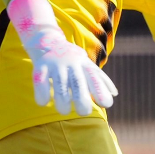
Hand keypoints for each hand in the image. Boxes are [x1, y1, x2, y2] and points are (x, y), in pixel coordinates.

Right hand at [7, 0, 116, 116]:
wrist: (48, 41)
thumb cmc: (73, 60)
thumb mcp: (87, 65)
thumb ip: (100, 79)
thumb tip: (114, 94)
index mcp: (84, 64)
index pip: (95, 77)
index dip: (101, 90)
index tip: (107, 104)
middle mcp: (71, 63)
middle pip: (78, 81)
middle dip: (82, 99)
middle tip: (84, 112)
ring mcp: (55, 64)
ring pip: (59, 84)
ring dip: (62, 100)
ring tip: (64, 111)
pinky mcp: (40, 66)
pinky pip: (40, 80)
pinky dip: (41, 93)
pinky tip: (43, 102)